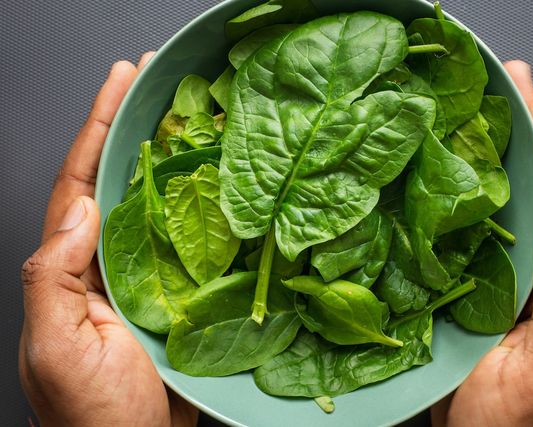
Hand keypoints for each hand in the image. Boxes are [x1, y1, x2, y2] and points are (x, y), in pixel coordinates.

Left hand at [19, 54, 197, 426]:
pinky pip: (194, 242)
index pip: (81, 183)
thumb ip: (53, 278)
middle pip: (122, 181)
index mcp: (74, 266)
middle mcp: (110, 261)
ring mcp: (149, 276)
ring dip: (177, 160)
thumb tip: (79, 210)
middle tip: (161, 82)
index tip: (122, 82)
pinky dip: (207, 209)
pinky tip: (225, 186)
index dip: (98, 129)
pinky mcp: (182, 293)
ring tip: (196, 117)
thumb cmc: (91, 414)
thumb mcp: (54, 347)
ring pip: (162, 206)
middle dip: (136, 128)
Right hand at [431, 61, 532, 426]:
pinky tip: (434, 171)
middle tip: (508, 82)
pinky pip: (455, 232)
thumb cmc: (516, 425)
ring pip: (494, 204)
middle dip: (524, 134)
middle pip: (532, 190)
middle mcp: (531, 270)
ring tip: (472, 110)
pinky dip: (449, 196)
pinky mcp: (457, 287)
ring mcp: (493, 276)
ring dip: (486, 156)